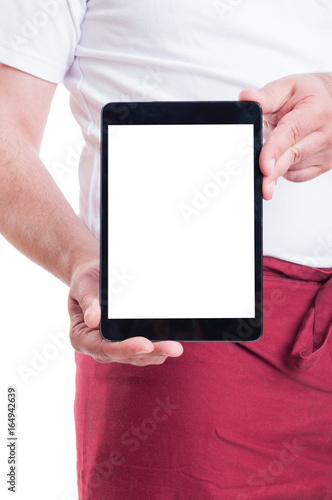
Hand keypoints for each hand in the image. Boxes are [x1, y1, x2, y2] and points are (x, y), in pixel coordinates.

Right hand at [68, 258, 183, 364]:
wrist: (94, 277)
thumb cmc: (87, 281)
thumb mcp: (83, 285)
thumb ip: (88, 301)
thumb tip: (92, 319)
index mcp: (82, 338)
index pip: (105, 349)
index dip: (126, 349)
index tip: (145, 345)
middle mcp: (99, 347)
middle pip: (127, 355)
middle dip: (152, 352)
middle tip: (174, 348)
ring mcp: (115, 347)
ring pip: (140, 356)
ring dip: (159, 351)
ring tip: (176, 346)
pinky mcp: (129, 342)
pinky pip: (147, 349)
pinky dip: (159, 344)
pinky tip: (173, 338)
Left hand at [239, 73, 331, 199]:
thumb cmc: (308, 95)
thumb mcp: (287, 88)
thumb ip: (265, 97)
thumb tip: (245, 98)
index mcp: (315, 110)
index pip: (291, 133)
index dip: (274, 150)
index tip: (264, 167)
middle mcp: (325, 132)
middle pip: (292, 156)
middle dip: (272, 172)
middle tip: (260, 186)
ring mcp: (328, 151)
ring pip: (292, 168)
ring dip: (276, 163)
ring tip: (277, 144)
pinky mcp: (325, 165)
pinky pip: (297, 176)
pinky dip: (286, 169)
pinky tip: (286, 154)